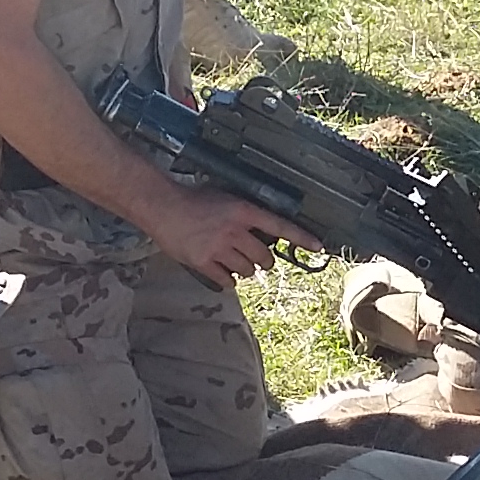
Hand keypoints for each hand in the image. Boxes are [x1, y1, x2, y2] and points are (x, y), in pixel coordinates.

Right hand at [138, 180, 314, 289]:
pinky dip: (228, 280)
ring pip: (248, 270)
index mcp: (242, 211)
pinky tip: (222, 272)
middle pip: (265, 257)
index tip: (317, 246)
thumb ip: (244, 213)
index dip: (300, 237)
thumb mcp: (224, 198)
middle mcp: (234, 230)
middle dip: (264, 260)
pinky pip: (227, 281)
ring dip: (245, 269)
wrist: (162, 206)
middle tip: (256, 257)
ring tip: (234, 260)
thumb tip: (261, 228)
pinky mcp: (203, 262)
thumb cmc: (192, 199)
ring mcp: (219, 248)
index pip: (279, 226)